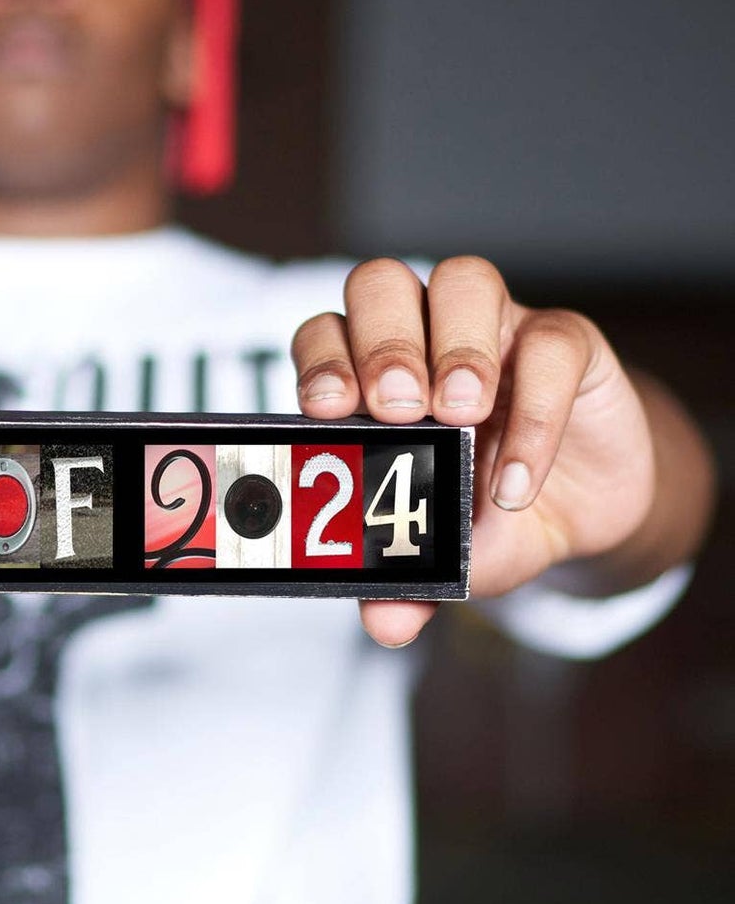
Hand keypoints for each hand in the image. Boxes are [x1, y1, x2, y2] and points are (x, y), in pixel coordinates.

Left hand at [291, 256, 662, 647]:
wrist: (582, 510)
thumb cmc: (483, 512)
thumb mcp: (445, 552)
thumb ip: (407, 582)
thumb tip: (384, 623)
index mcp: (367, 370)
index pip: (324, 333)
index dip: (320, 360)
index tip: (325, 410)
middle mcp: (422, 332)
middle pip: (381, 284)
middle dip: (380, 341)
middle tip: (395, 408)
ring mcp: (493, 327)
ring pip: (462, 280)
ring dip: (454, 345)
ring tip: (458, 415)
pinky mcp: (564, 341)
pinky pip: (550, 343)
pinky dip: (534, 411)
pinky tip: (518, 478)